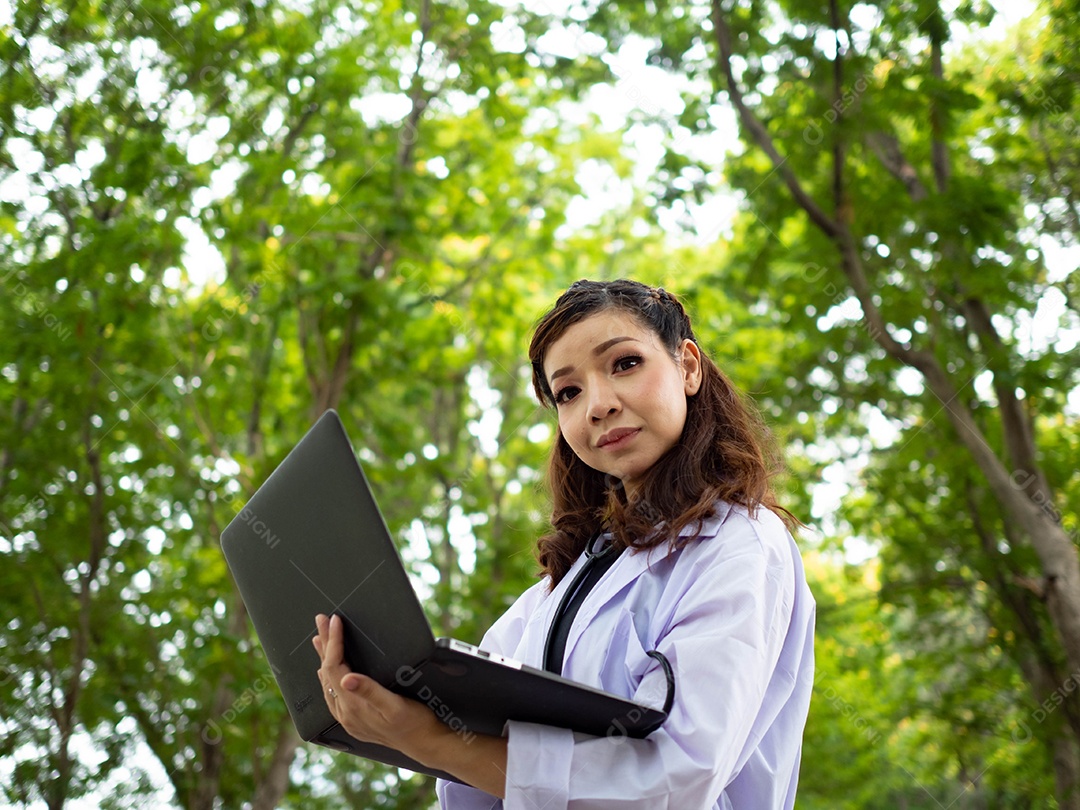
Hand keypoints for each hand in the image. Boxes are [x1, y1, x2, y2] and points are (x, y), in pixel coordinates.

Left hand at [312, 613, 442, 757]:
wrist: (424, 743)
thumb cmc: (414, 722)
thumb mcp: (395, 705)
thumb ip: (369, 691)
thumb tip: (346, 678)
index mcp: (353, 706)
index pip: (335, 667)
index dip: (334, 642)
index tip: (335, 621)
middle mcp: (345, 713)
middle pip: (327, 672)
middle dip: (325, 644)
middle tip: (321, 620)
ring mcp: (347, 718)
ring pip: (328, 682)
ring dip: (324, 658)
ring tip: (320, 639)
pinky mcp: (353, 719)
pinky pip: (333, 694)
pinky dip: (329, 675)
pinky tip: (328, 671)